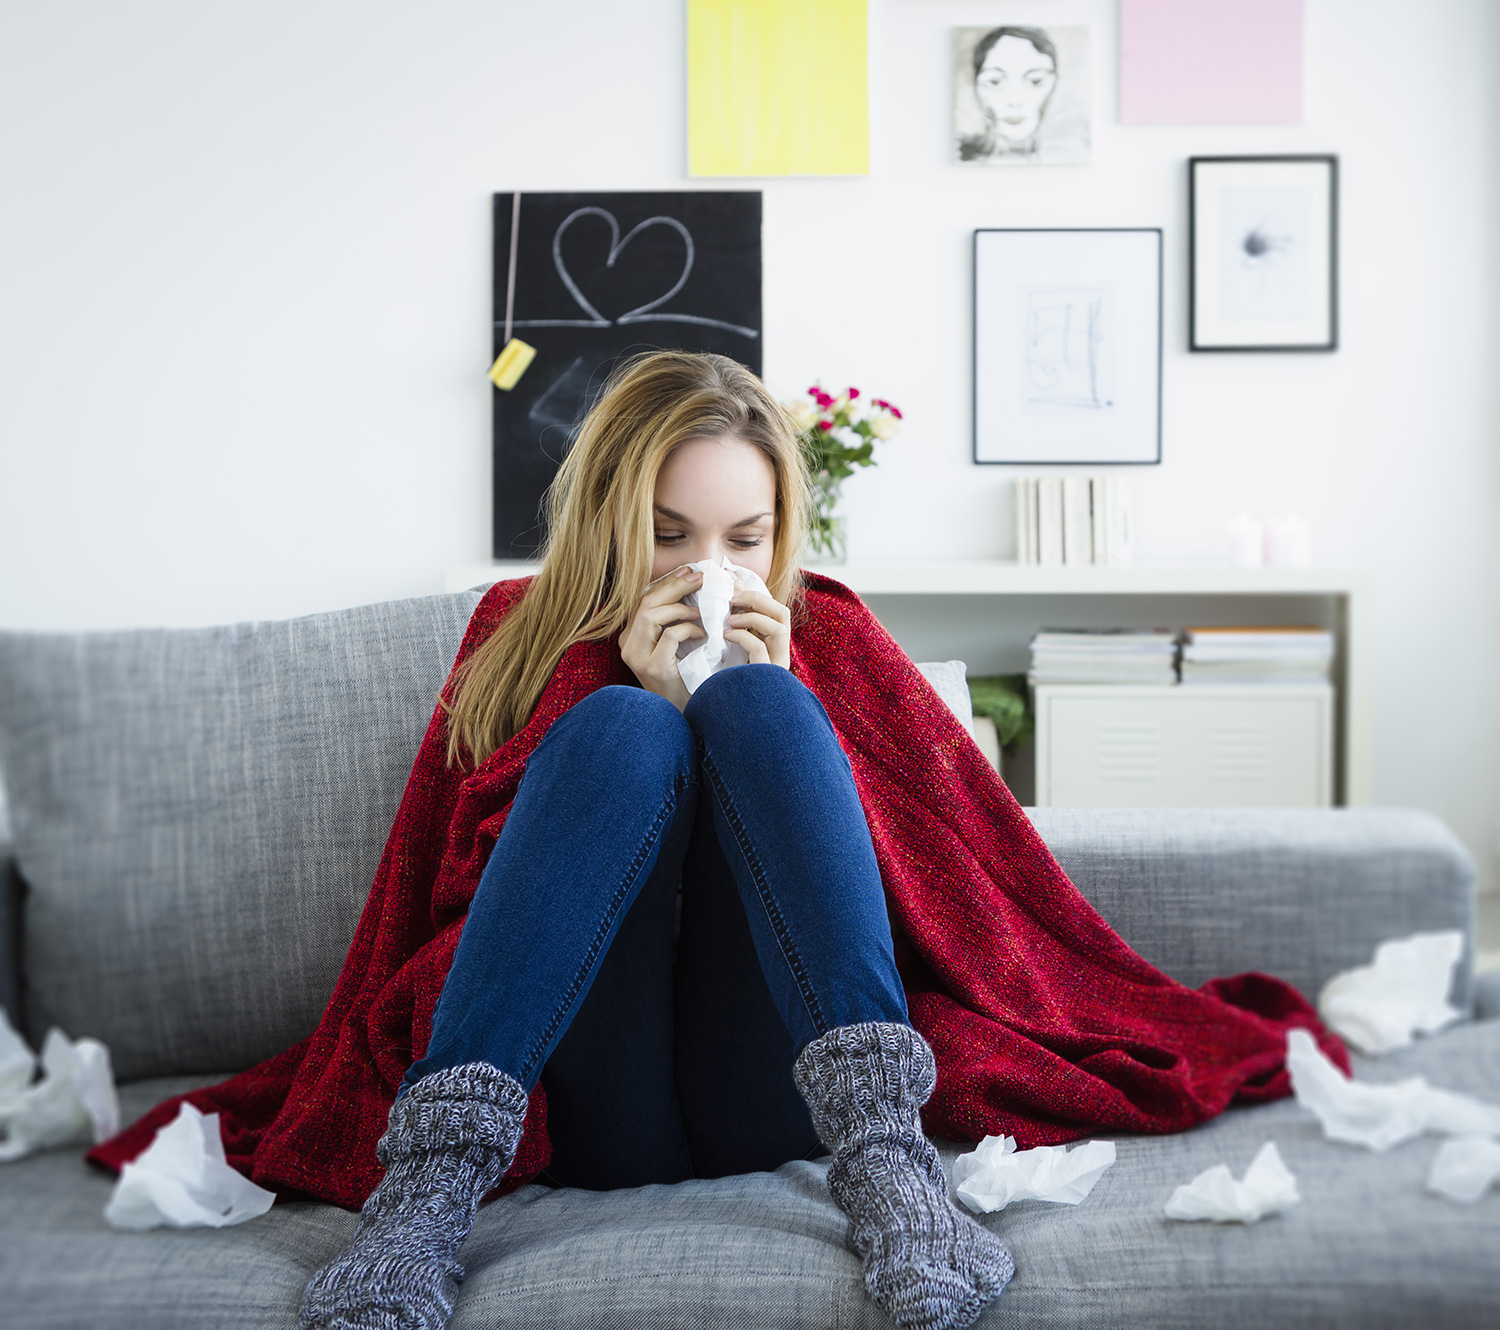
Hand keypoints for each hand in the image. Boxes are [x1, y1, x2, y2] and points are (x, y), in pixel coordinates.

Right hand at [620, 566, 704, 710]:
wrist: (685, 714)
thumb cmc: (684, 678)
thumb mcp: (675, 645)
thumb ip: (675, 620)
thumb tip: (692, 584)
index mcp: (630, 636)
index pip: (643, 599)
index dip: (666, 582)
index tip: (688, 571)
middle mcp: (627, 645)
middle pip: (645, 602)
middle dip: (674, 586)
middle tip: (698, 577)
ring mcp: (637, 657)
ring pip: (651, 615)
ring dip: (680, 608)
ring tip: (702, 610)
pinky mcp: (652, 667)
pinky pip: (669, 636)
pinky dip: (688, 629)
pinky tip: (703, 634)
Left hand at [726, 584, 791, 670]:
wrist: (729, 718)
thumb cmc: (730, 675)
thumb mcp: (734, 646)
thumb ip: (738, 623)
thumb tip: (732, 589)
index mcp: (776, 645)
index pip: (776, 611)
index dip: (756, 594)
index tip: (733, 587)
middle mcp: (781, 655)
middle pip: (783, 614)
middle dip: (757, 599)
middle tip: (732, 598)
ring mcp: (776, 667)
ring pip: (778, 630)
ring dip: (752, 618)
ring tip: (730, 620)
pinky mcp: (766, 677)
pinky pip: (759, 648)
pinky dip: (742, 636)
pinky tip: (727, 635)